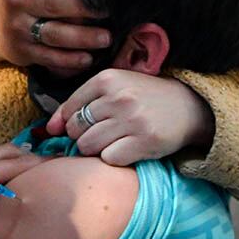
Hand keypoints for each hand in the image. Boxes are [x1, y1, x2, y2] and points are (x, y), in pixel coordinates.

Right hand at [0, 0, 109, 71]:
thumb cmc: (24, 0)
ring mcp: (19, 28)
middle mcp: (18, 1)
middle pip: (53, 4)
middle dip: (83, 8)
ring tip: (105, 38)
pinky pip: (49, 57)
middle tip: (108, 11)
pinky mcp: (23, 51)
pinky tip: (87, 59)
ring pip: (53, 34)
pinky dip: (69, 59)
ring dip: (82, 37)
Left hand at [47, 69, 215, 164]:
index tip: (83, 126)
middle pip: (75, 129)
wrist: (189, 106)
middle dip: (82, 136)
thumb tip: (49, 129)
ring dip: (95, 149)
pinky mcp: (145, 141)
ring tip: (112, 141)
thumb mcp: (112, 88)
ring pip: (88, 146)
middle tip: (101, 133)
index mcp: (107, 79)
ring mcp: (132, 120)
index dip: (69, 122)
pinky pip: (109, 158)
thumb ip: (78, 103)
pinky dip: (113, 158)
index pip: (69, 108)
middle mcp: (118, 97)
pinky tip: (124, 149)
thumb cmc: (143, 97)